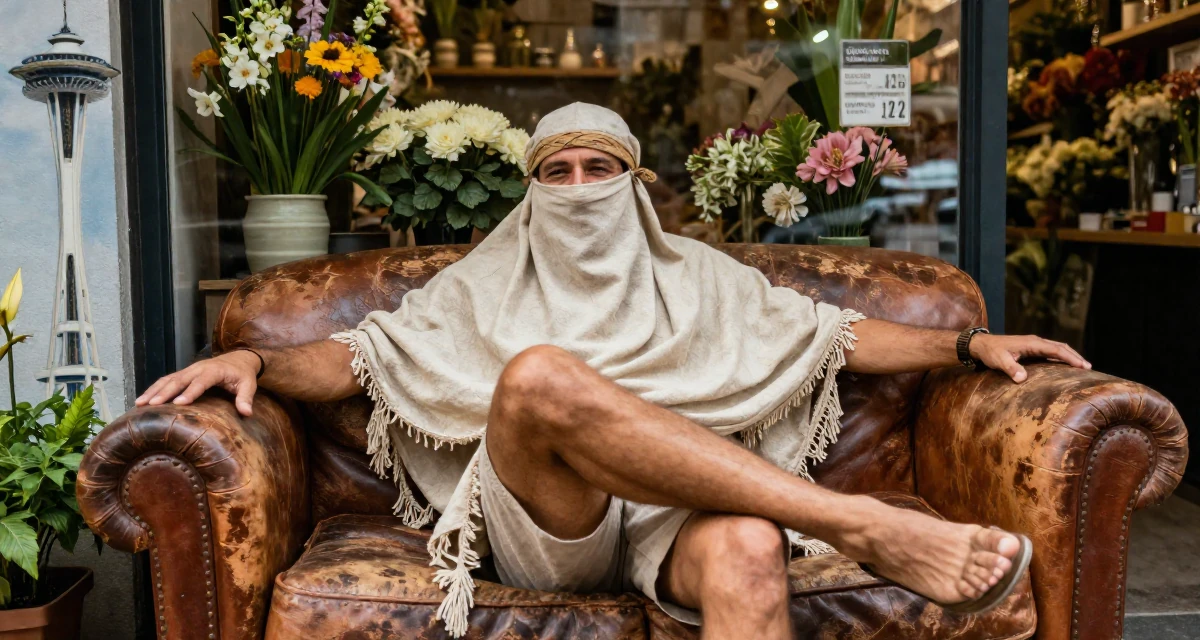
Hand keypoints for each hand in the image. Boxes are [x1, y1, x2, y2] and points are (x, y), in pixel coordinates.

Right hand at [135, 350, 261, 415]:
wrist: (239, 358)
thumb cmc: (243, 374)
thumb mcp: (248, 384)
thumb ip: (246, 398)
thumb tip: (246, 413)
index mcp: (214, 371)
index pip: (201, 382)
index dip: (190, 392)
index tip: (179, 403)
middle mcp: (198, 368)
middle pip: (179, 380)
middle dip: (165, 392)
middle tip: (152, 405)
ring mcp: (189, 370)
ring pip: (168, 379)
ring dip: (154, 391)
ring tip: (140, 403)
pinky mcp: (183, 373)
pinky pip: (166, 380)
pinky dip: (154, 389)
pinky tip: (143, 400)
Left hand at [970, 334, 1090, 382]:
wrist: (981, 344)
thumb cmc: (990, 352)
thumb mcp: (999, 360)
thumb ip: (1011, 368)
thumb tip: (1022, 378)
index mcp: (1031, 343)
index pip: (1055, 350)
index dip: (1070, 358)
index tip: (1083, 366)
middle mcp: (1035, 341)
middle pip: (1060, 347)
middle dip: (1075, 356)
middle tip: (1089, 367)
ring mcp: (1034, 344)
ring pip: (1056, 348)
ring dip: (1070, 356)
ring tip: (1082, 366)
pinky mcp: (1031, 349)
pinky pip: (1050, 351)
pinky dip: (1060, 356)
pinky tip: (1065, 365)